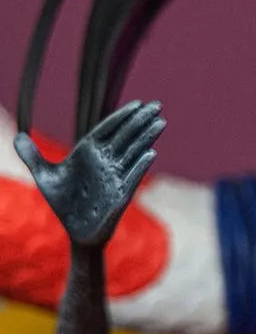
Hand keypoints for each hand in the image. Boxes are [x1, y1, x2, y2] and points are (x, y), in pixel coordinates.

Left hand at [14, 101, 164, 247]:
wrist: (75, 231)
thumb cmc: (64, 203)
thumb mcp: (45, 177)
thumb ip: (32, 156)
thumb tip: (17, 136)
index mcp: (90, 152)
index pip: (108, 129)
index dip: (123, 116)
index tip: (138, 103)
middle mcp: (106, 162)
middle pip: (125, 136)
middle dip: (141, 120)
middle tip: (157, 104)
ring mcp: (115, 177)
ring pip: (134, 153)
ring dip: (147, 138)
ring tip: (161, 122)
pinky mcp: (120, 196)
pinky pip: (132, 178)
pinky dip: (140, 166)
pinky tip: (151, 154)